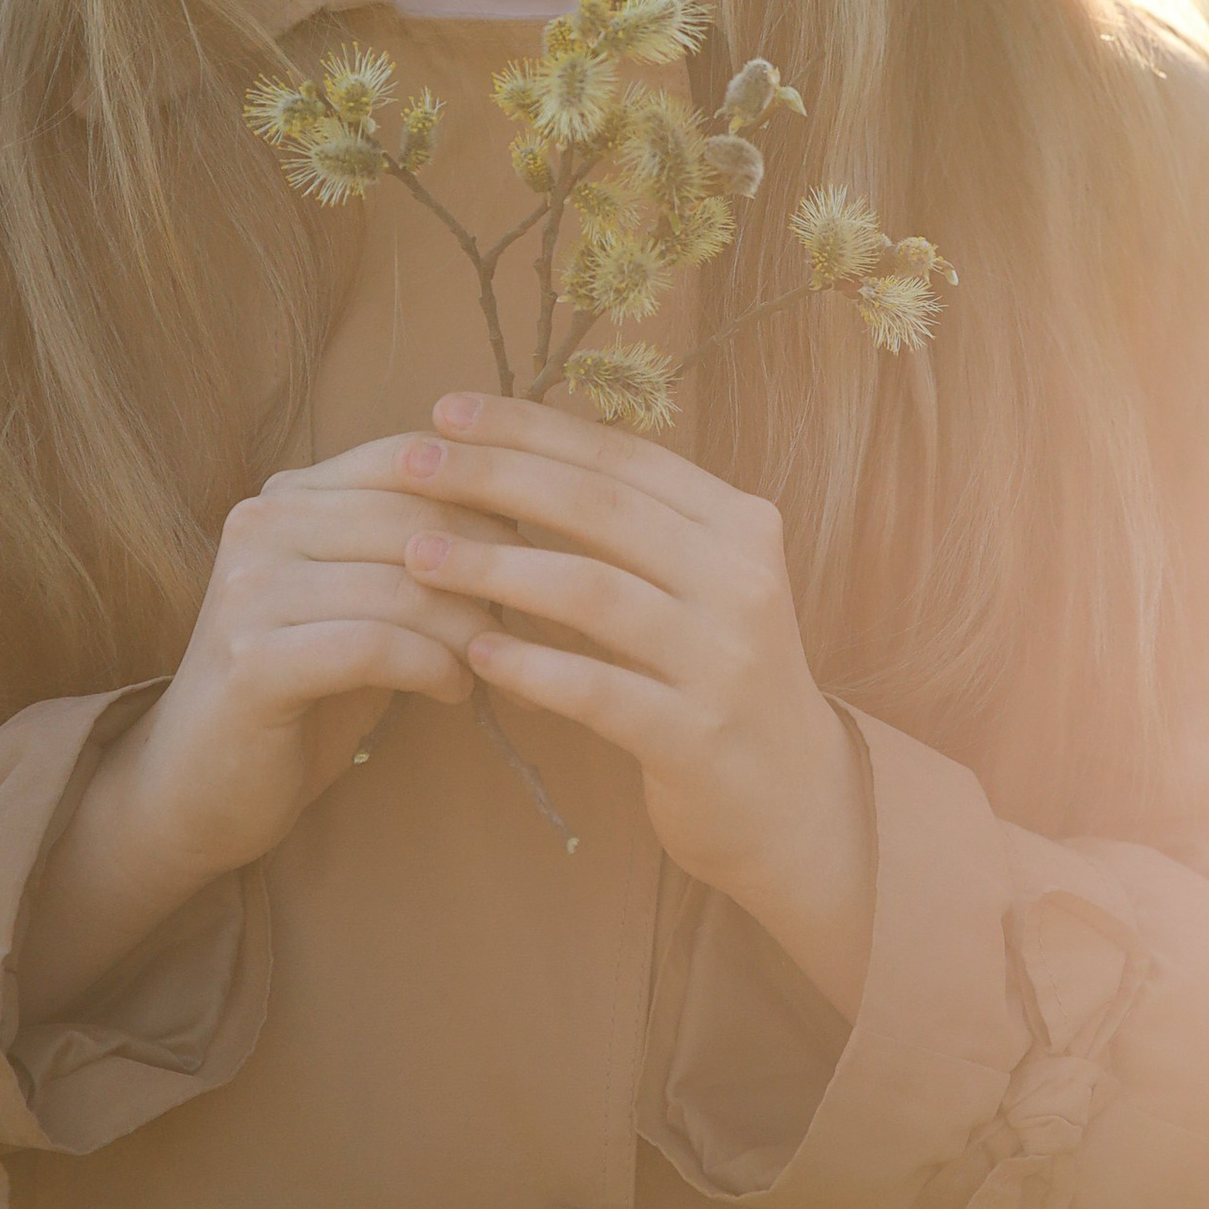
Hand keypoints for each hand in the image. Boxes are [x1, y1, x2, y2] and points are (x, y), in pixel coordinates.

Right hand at [16, 442, 505, 1016]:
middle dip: (495, 570)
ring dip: (472, 630)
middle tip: (544, 620)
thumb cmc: (299, 694)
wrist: (192, 789)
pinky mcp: (251, 659)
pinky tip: (455, 693)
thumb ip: (416, 551)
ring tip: (501, 664)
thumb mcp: (360, 603)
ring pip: (405, 583)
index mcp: (288, 494)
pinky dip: (434, 667)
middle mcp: (260, 523)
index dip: (492, 499)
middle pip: (418, 517)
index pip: (412, 459)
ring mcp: (249, 588)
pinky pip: (377, 645)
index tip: (548, 550)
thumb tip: (531, 517)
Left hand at [369, 391, 876, 1018]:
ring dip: (494, 568)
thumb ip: (634, 527)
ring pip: (592, 591)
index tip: (448, 409)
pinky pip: (597, 690)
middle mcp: (741, 579)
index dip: (532, 427)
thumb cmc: (718, 675)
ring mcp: (724, 659)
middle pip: (601, 508)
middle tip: (412, 463)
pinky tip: (471, 654)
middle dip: (498, 476)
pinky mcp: (696, 736)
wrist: (796, 799)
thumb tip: (512, 454)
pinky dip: (530, 667)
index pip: (622, 455)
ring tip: (418, 556)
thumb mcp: (700, 583)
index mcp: (739, 523)